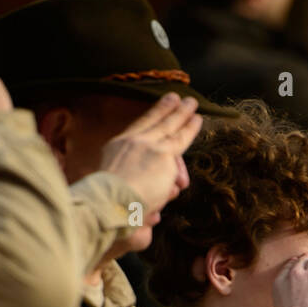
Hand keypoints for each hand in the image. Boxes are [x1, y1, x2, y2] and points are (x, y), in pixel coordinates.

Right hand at [98, 93, 201, 216]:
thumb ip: (144, 197)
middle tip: (177, 97)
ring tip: (191, 103)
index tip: (158, 108)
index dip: (150, 117)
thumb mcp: (122, 196)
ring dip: (181, 113)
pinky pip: (181, 139)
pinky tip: (197, 118)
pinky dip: (189, 127)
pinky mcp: (163, 154)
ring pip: (169, 126)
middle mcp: (131, 142)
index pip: (137, 129)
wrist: (110, 203)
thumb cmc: (112, 207)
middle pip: (153, 122)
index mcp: (116, 148)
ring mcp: (147, 146)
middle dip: (166, 109)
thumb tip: (161, 209)